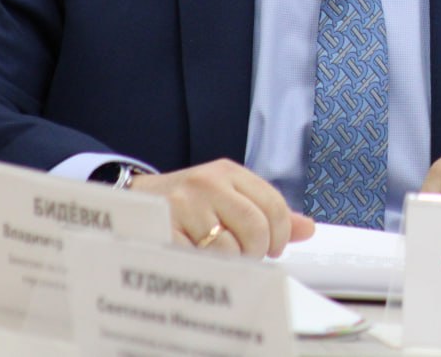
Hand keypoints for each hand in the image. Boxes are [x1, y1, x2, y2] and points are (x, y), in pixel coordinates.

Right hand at [129, 158, 314, 257]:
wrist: (133, 201)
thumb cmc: (187, 203)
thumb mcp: (228, 196)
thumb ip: (267, 212)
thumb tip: (308, 229)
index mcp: (228, 172)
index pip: (273, 205)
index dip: (280, 234)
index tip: (273, 248)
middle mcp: (208, 183)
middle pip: (256, 227)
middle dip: (258, 251)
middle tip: (249, 257)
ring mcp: (185, 205)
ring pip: (231, 248)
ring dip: (232, 262)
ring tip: (221, 258)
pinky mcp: (165, 229)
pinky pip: (202, 260)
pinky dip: (208, 268)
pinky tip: (202, 262)